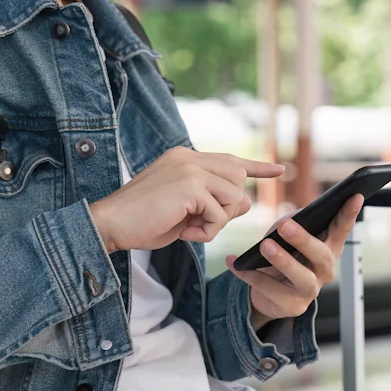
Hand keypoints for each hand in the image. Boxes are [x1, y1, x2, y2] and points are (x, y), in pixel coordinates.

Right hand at [89, 146, 283, 251]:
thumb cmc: (142, 221)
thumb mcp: (183, 208)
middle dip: (230, 207)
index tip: (279, 170)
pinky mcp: (190, 185)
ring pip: (233, 196)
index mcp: (185, 158)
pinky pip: (219, 213)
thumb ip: (210, 200)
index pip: (229, 159)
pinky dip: (206, 232)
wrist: (110, 224)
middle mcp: (189, 158)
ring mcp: (190, 169)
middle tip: (201, 223)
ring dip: (217, 222)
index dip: (256, 167)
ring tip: (190, 228)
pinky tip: (184, 233)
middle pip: (238, 178)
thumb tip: (244, 202)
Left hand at [225, 194, 363, 330]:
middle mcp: (324, 270)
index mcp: (328, 248)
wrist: (266, 294)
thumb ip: (291, 226)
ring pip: (302, 277)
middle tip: (284, 225)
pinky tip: (234, 263)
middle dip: (303, 239)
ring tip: (265, 245)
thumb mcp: (286, 237)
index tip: (355, 196)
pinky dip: (250, 275)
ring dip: (283, 260)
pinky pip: (270, 289)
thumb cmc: (282, 256)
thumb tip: (285, 224)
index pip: (342, 229)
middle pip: (321, 255)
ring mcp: (310, 290)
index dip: (349, 214)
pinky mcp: (292, 306)